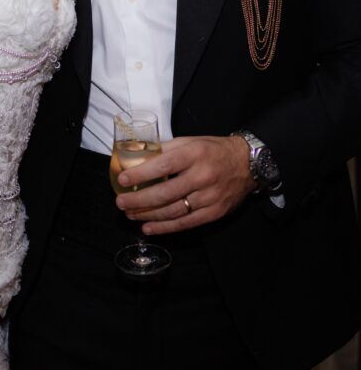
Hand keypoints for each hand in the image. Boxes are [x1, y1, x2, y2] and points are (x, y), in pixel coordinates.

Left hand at [115, 135, 253, 232]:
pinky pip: (186, 223)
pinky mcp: (215, 213)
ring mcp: (210, 197)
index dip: (141, 174)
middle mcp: (202, 176)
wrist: (248, 164)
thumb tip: (138, 155)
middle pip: (166, 192)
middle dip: (140, 200)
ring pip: (174, 210)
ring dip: (149, 215)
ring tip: (130, 214)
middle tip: (121, 203)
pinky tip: (148, 228)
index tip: (122, 179)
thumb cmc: (213, 150)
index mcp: (194, 154)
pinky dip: (165, 228)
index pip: (163, 165)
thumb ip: (166, 149)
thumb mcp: (190, 141)